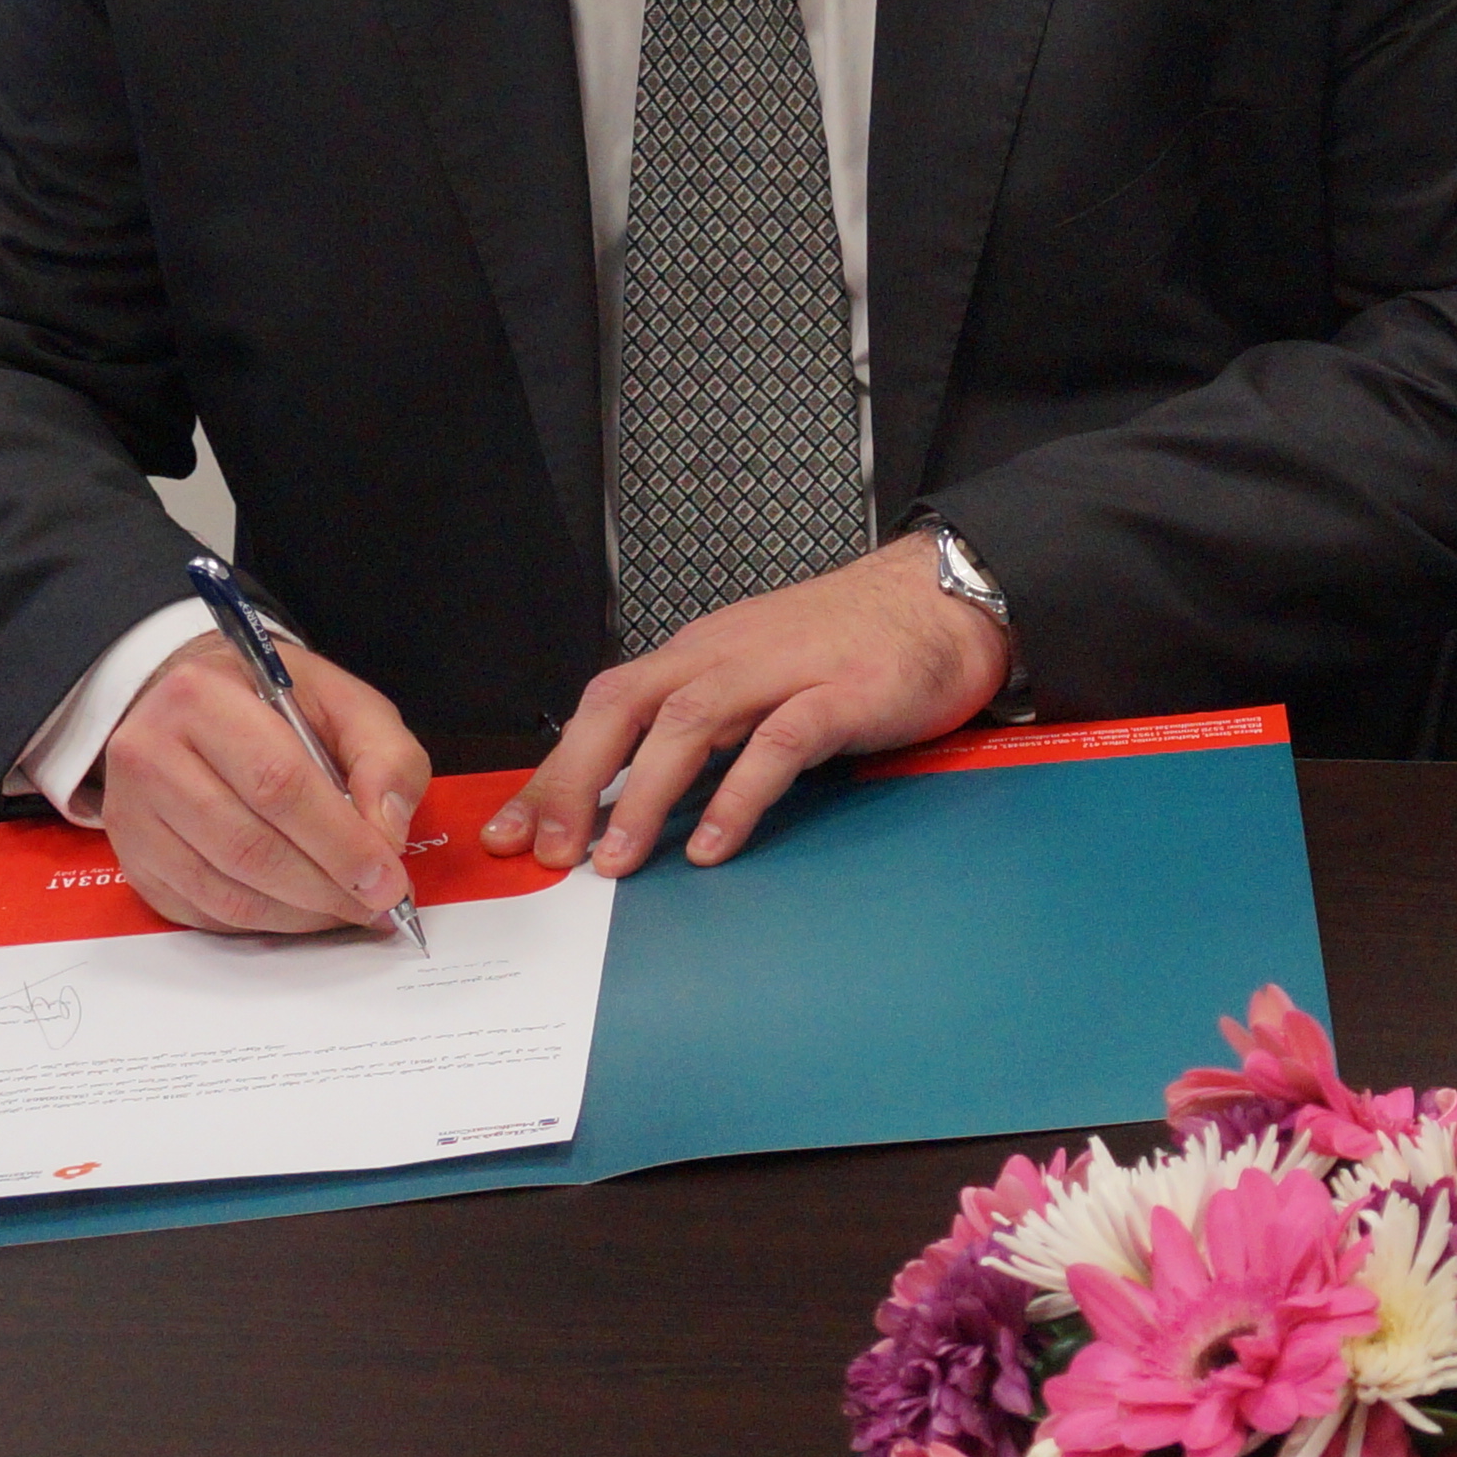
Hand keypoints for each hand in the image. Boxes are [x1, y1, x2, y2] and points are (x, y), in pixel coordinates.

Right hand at [91, 632, 432, 936]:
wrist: (189, 704)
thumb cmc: (272, 702)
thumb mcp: (343, 700)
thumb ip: (383, 757)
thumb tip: (387, 834)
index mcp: (201, 697)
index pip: (277, 784)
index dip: (339, 841)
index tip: (387, 879)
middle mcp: (149, 755)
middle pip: (247, 846)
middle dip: (325, 887)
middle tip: (378, 904)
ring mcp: (132, 814)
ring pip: (223, 891)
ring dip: (298, 914)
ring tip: (349, 910)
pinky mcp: (132, 860)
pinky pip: (203, 912)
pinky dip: (263, 923)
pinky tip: (302, 911)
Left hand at [484, 535, 1011, 877]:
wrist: (942, 596)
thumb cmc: (849, 644)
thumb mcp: (757, 680)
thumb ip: (702, 732)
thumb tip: (633, 799)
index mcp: (700, 654)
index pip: (604, 707)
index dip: (553, 770)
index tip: (514, 831)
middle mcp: (726, 655)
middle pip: (624, 706)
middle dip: (574, 780)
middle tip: (547, 851)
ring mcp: (783, 670)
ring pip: (688, 721)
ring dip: (643, 794)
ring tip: (616, 859)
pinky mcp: (842, 692)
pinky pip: (778, 743)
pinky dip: (738, 794)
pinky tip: (712, 841)